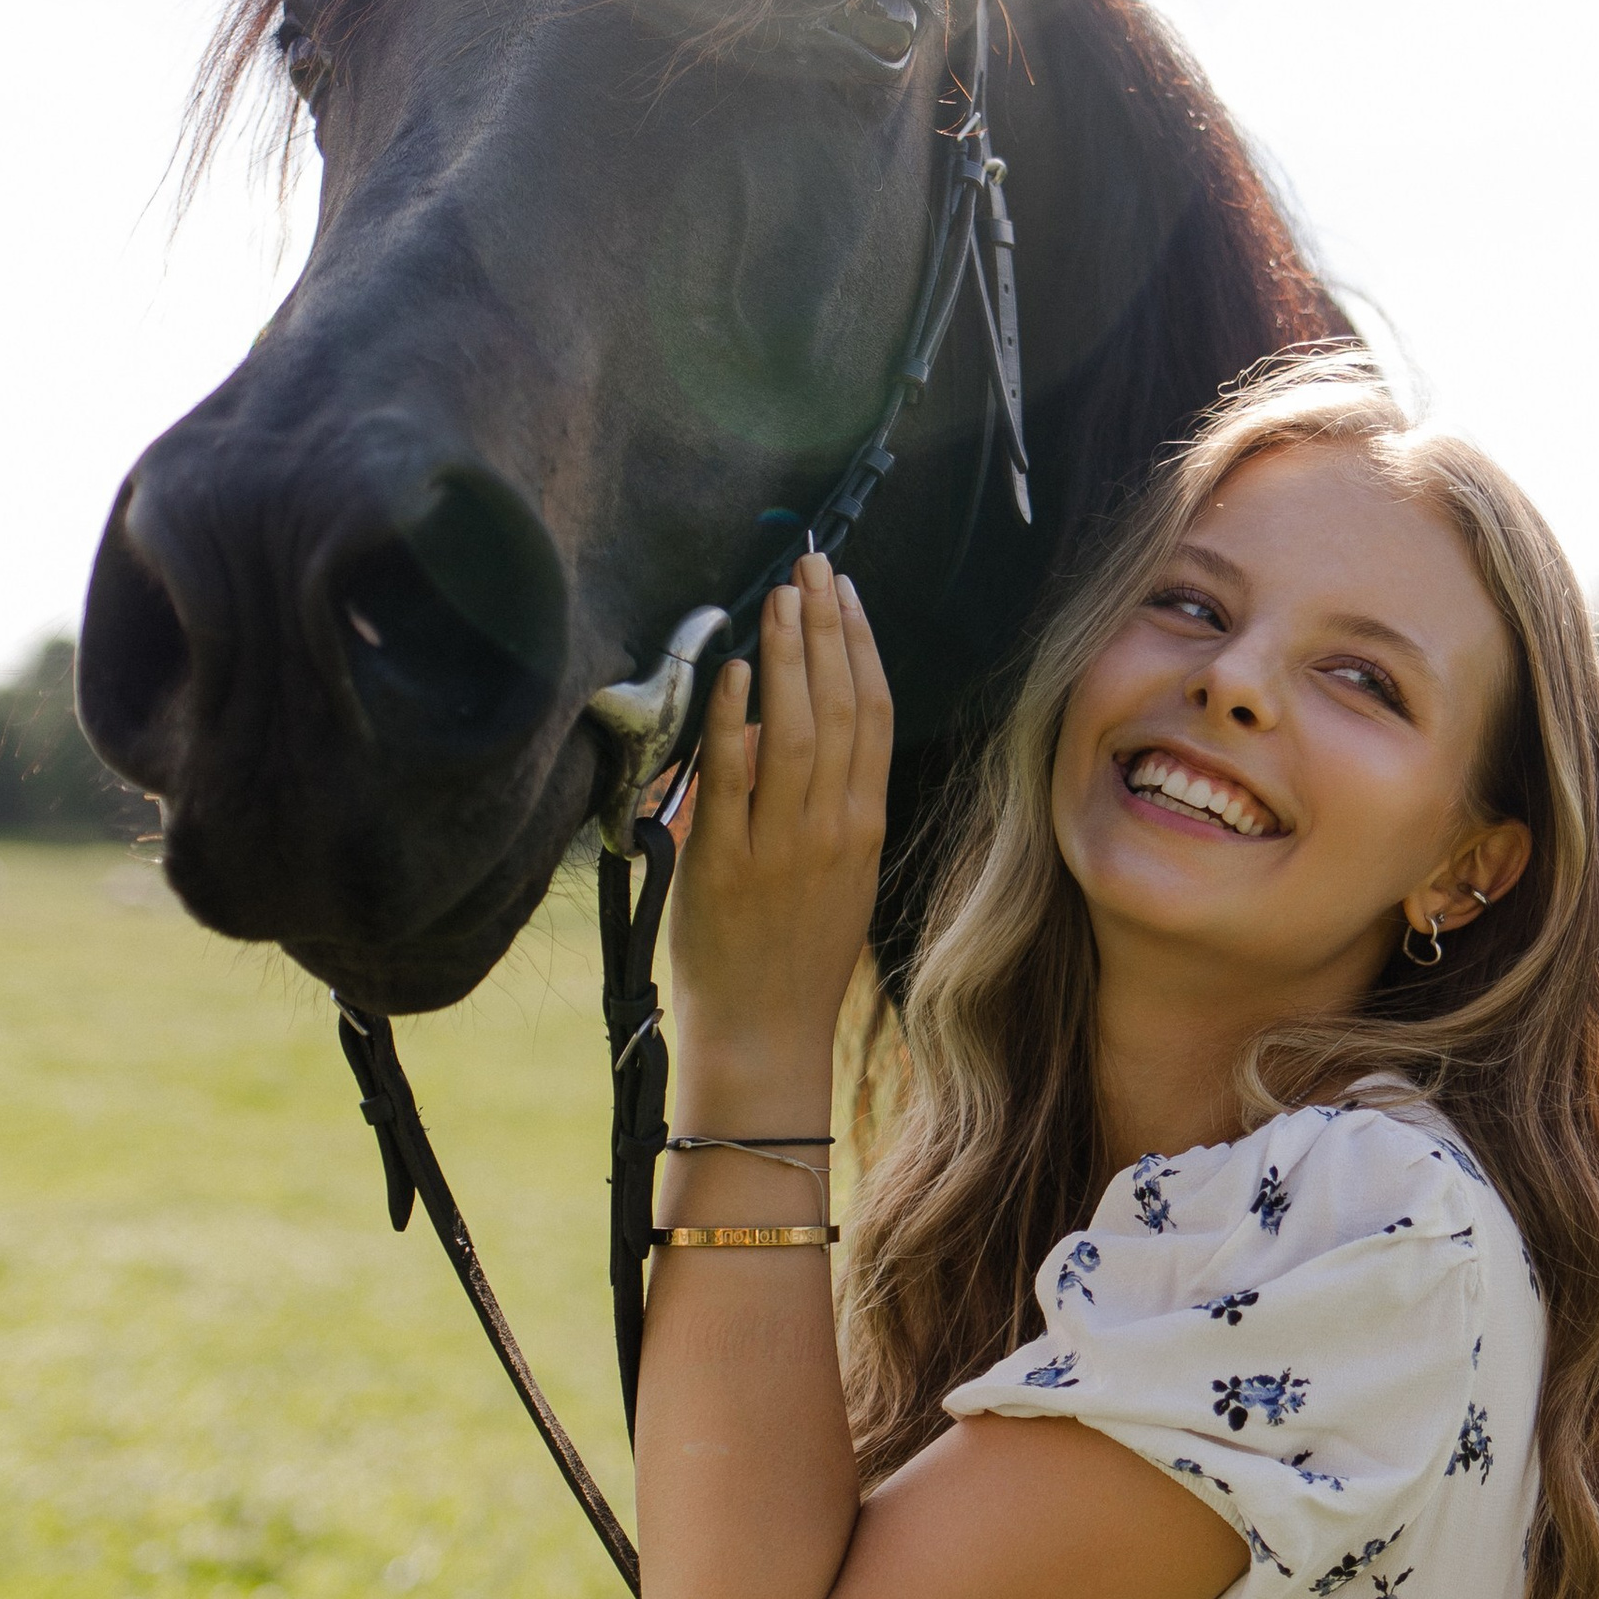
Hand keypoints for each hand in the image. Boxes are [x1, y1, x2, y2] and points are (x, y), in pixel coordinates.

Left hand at [668, 555, 890, 1103]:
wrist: (763, 1033)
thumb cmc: (794, 957)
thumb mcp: (833, 873)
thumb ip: (819, 803)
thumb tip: (777, 728)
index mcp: (863, 826)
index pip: (871, 714)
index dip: (859, 646)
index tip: (844, 594)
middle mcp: (831, 827)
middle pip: (839, 706)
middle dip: (826, 627)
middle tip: (812, 565)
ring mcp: (781, 845)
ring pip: (795, 729)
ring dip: (787, 655)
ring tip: (780, 597)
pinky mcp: (727, 865)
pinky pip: (733, 778)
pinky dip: (735, 719)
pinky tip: (735, 669)